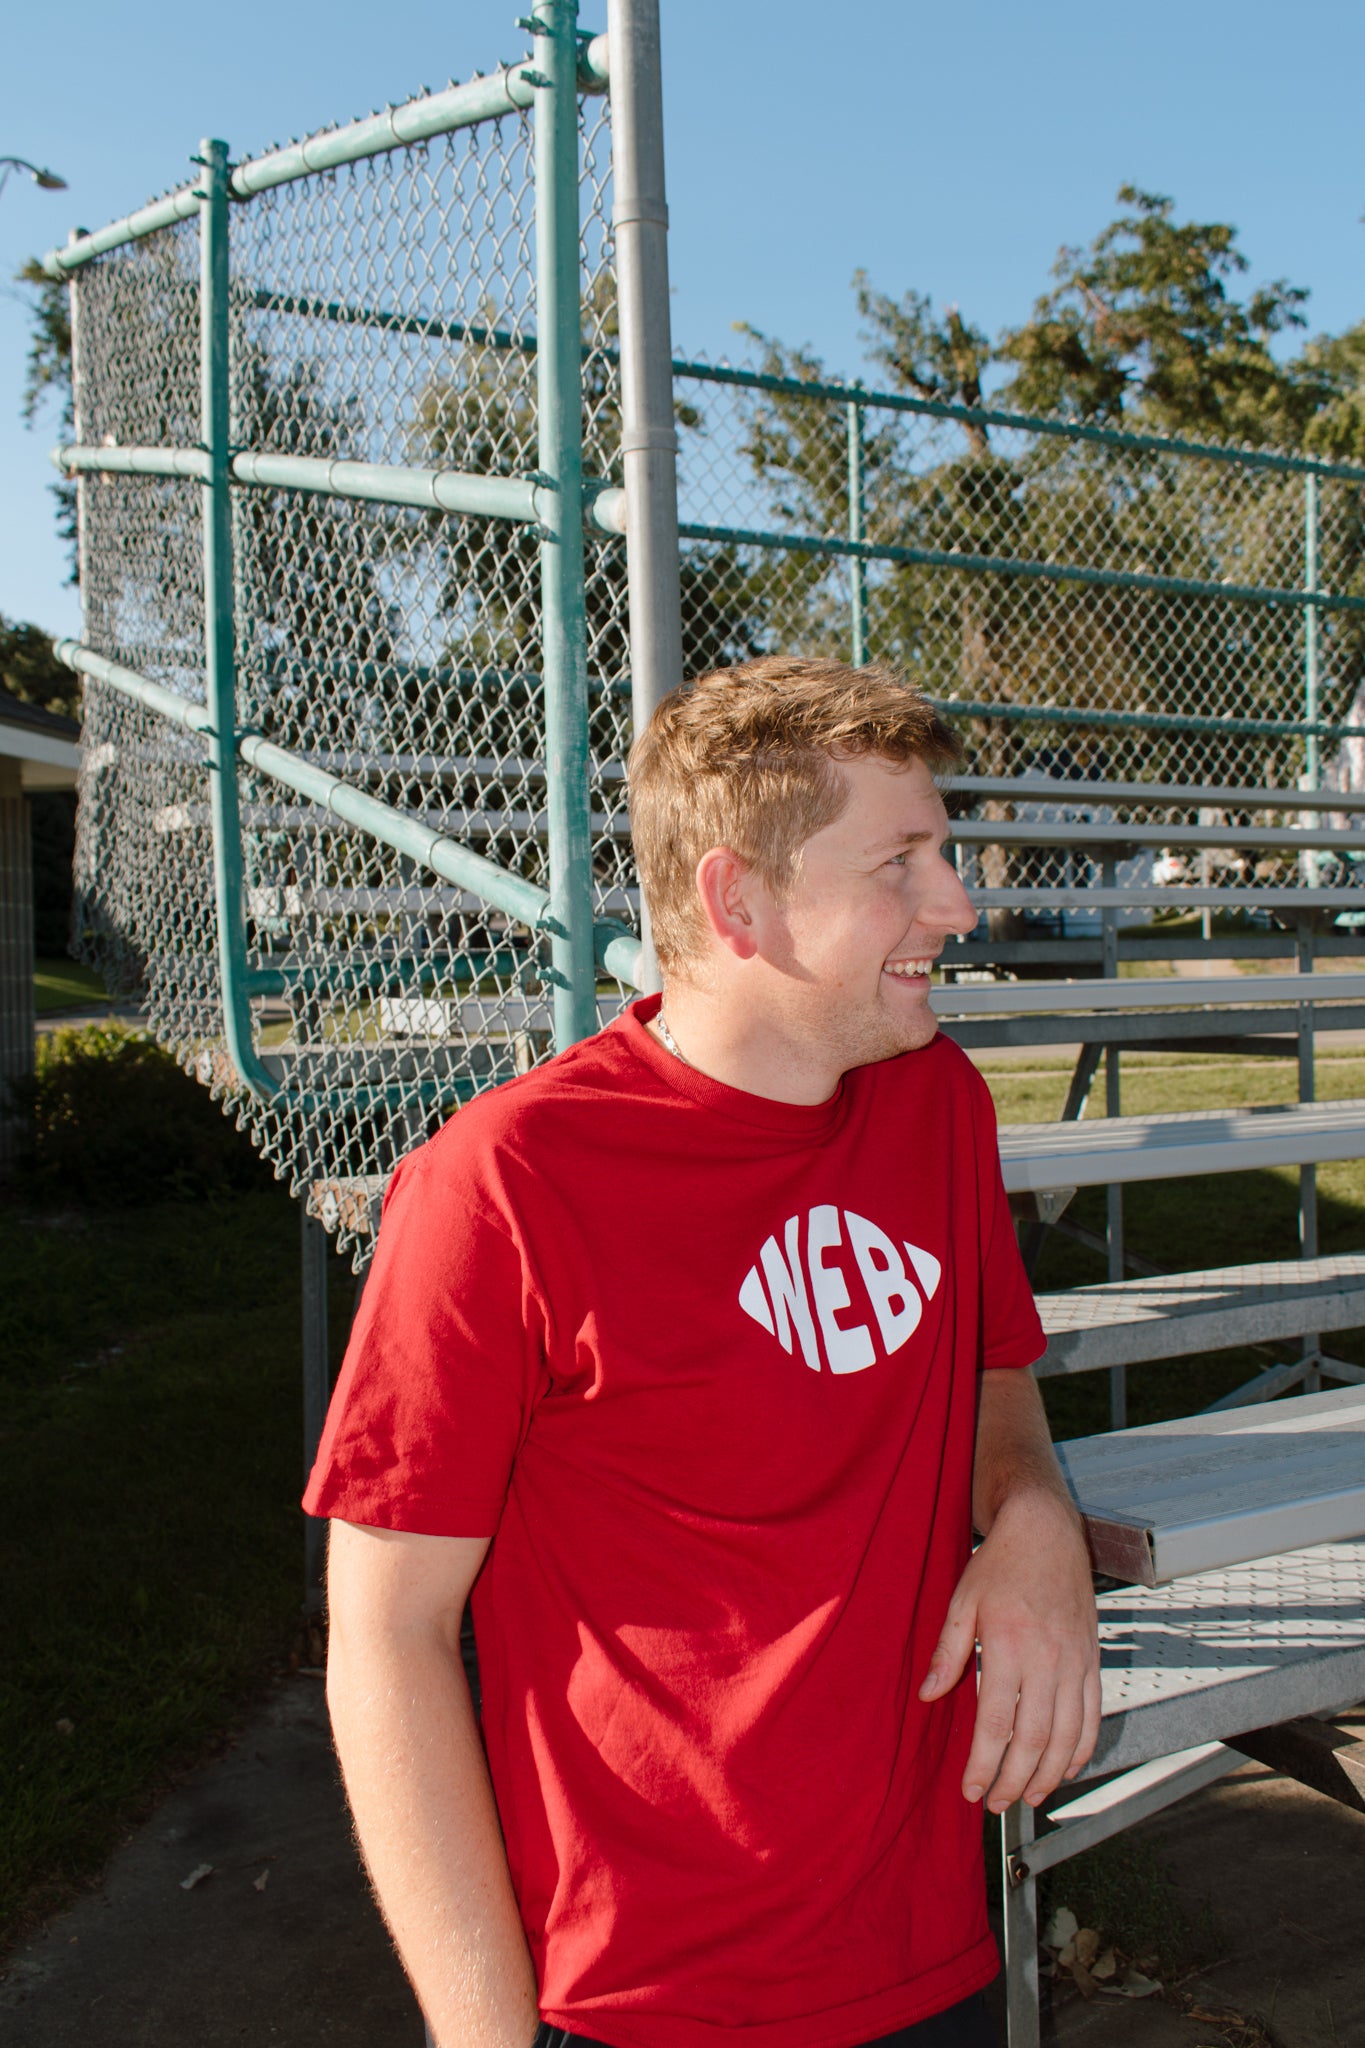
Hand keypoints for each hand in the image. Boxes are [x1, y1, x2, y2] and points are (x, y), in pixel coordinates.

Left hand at [918, 1489, 1100, 1812]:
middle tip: (997, 1804)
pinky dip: (1083, 1747)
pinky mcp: (1092, 1658)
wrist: (1045, 1530)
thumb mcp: (962, 1601)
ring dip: (1049, 1774)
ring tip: (1030, 1796)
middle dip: (1015, 1780)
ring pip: (1067, 1735)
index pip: (996, 1724)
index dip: (984, 1765)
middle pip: (1033, 1739)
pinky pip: (1093, 1714)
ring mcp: (1075, 1661)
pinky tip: (1067, 1768)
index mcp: (1009, 1646)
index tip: (971, 1791)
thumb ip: (948, 1653)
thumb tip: (928, 1697)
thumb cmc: (998, 1564)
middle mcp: (1047, 1659)